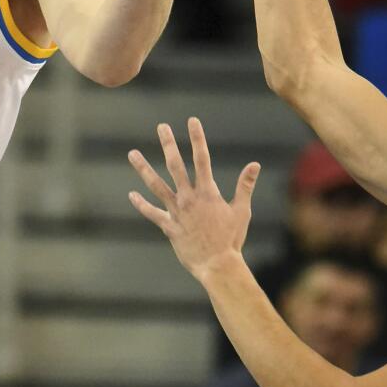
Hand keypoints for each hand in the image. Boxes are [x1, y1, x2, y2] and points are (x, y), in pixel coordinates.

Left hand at [128, 117, 260, 281]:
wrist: (217, 265)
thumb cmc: (232, 239)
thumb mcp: (242, 211)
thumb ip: (245, 186)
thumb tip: (255, 164)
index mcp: (208, 192)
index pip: (202, 158)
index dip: (197, 138)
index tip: (192, 121)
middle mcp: (189, 198)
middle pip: (175, 165)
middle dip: (168, 144)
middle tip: (161, 127)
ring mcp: (176, 212)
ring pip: (156, 185)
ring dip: (143, 168)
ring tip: (132, 153)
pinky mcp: (168, 227)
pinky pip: (152, 213)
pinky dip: (141, 204)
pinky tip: (131, 194)